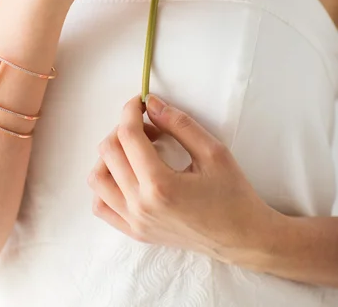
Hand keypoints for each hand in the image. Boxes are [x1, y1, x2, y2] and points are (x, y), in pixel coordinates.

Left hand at [87, 94, 277, 265]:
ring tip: (137, 150)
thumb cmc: (232, 194)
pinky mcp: (135, 233)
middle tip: (148, 126)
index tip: (141, 101)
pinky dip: (106, 184)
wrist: (241, 238)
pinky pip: (101, 205)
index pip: (128, 135)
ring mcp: (135, 222)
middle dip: (123, 128)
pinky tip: (128, 174)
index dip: (130, 110)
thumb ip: (179, 124)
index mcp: (161, 185)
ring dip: (111, 155)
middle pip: (108, 152)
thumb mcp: (213, 151)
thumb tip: (151, 104)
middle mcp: (141, 206)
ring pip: (97, 178)